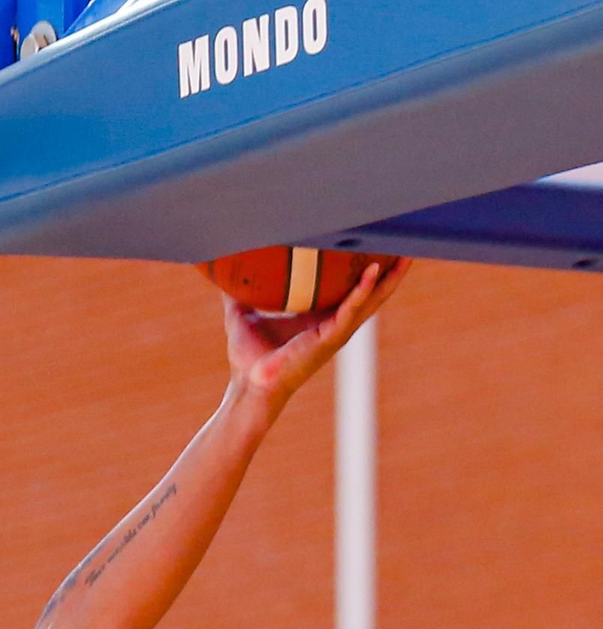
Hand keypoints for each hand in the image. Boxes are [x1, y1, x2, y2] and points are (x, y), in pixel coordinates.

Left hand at [225, 257, 410, 423]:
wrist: (249, 385)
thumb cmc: (247, 357)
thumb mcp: (242, 314)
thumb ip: (236, 292)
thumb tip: (221, 269)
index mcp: (319, 317)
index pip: (350, 288)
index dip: (365, 268)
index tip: (377, 242)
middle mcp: (334, 324)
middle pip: (372, 293)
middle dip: (390, 270)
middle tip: (406, 243)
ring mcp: (335, 332)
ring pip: (371, 301)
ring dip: (388, 278)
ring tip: (405, 254)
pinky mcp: (329, 338)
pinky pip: (351, 310)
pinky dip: (362, 290)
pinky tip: (372, 271)